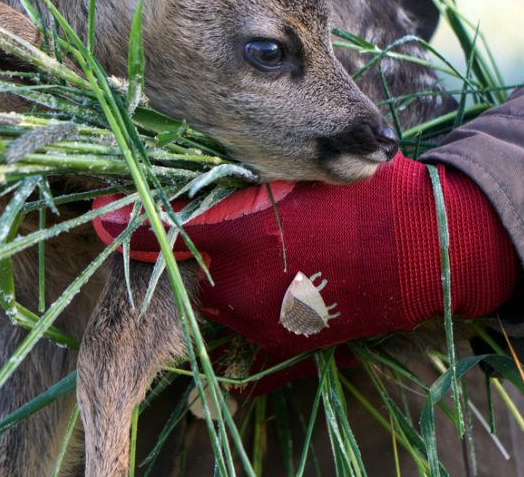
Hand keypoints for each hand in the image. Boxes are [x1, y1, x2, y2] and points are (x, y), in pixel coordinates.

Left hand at [93, 154, 518, 358]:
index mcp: (236, 236)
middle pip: (186, 265)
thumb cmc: (364, 200)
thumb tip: (190, 193)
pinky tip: (288, 272)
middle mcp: (236, 286)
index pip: (159, 232)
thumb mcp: (296, 181)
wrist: (427, 253)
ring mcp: (258, 320)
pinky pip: (245, 316)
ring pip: (215, 291)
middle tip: (220, 222)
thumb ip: (236, 191)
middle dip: (187, 246)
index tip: (96, 217)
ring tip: (272, 244)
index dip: (122, 224)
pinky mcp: (281, 342)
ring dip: (222, 270)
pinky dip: (252, 294)